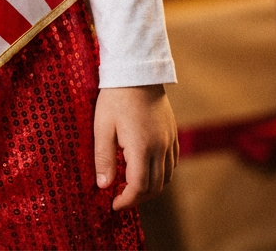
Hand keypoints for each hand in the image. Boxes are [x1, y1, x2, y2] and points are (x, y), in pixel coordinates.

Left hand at [93, 84, 177, 209]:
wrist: (136, 72)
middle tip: (121, 199)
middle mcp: (160, 147)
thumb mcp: (102, 126)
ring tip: (133, 187)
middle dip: (138, 198)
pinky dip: (162, 173)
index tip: (113, 204)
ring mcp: (169, 141)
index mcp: (141, 147)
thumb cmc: (115, 97)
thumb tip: (103, 185)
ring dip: (151, 188)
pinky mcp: (173, 133)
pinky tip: (148, 170)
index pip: (139, 187)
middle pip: (155, 186)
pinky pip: (172, 163)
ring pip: (166, 177)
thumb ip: (104, 157)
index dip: (127, 200)